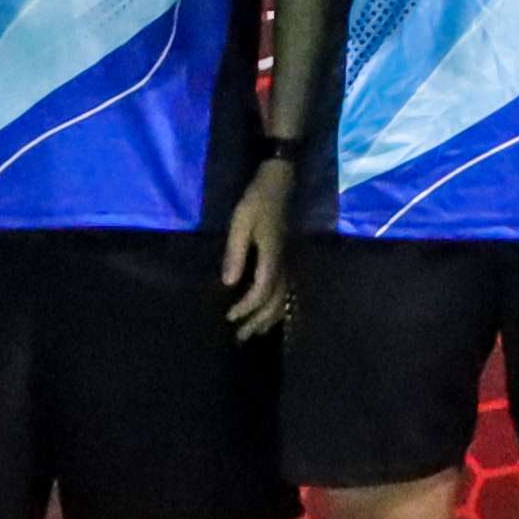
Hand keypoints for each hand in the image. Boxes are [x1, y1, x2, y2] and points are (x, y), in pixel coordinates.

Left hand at [220, 162, 293, 338]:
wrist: (280, 181)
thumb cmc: (257, 200)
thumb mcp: (240, 223)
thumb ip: (235, 253)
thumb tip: (228, 283)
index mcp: (273, 255)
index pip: (262, 290)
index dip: (247, 307)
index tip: (230, 317)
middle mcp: (285, 262)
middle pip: (276, 300)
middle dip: (257, 320)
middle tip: (240, 336)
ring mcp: (290, 260)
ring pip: (285, 298)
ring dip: (269, 317)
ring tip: (255, 332)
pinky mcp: (290, 257)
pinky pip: (288, 289)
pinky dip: (279, 306)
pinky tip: (271, 312)